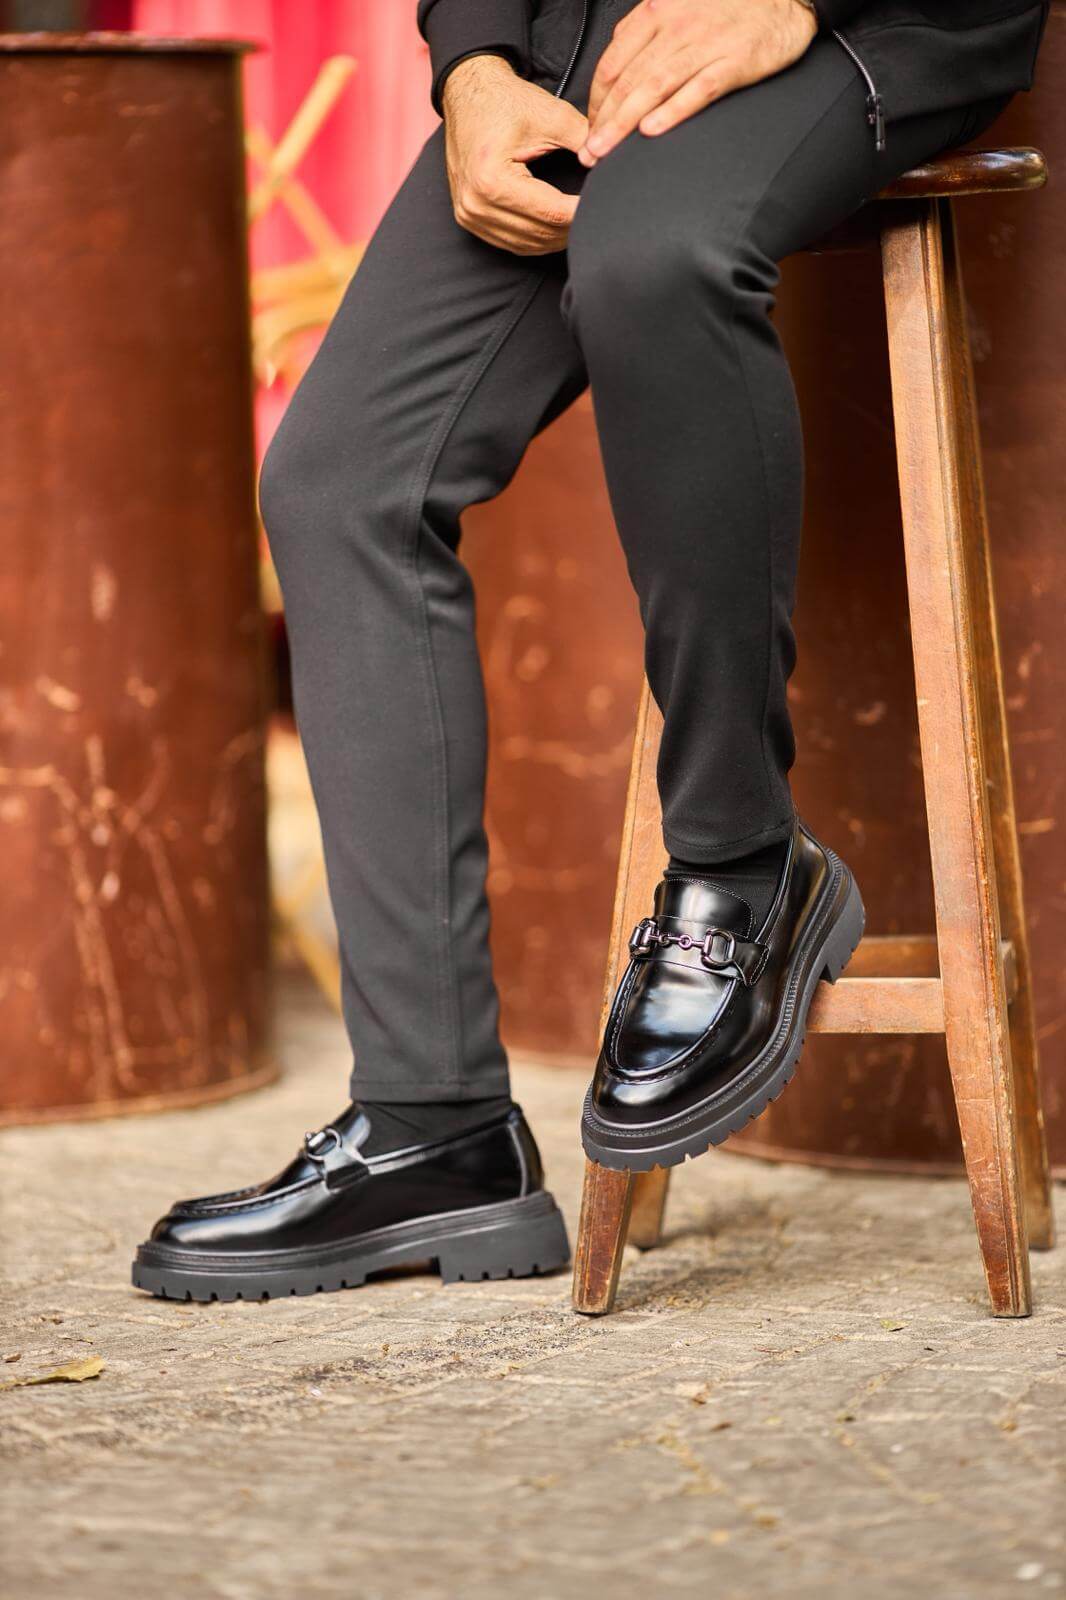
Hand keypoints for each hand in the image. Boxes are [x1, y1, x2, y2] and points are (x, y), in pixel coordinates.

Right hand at [442, 55, 588, 253]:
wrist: (467, 94)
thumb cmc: (506, 101)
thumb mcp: (552, 115)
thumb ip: (585, 141)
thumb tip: (612, 164)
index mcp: (492, 179)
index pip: (551, 212)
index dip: (583, 212)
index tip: (607, 205)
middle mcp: (476, 203)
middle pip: (540, 234)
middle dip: (574, 228)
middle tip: (599, 214)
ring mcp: (469, 215)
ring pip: (528, 245)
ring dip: (558, 238)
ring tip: (581, 221)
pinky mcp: (468, 219)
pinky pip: (512, 243)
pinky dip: (538, 239)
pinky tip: (558, 228)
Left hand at [579, 0, 817, 165]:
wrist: (785, 1)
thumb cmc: (729, 10)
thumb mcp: (679, 9)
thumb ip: (647, 34)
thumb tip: (616, 66)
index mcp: (657, 12)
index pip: (613, 62)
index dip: (596, 100)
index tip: (591, 128)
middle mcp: (676, 26)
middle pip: (628, 80)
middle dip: (603, 120)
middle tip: (588, 152)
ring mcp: (705, 44)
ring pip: (653, 88)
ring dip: (624, 123)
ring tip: (605, 151)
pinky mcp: (733, 62)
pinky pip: (696, 91)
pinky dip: (671, 112)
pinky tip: (650, 132)